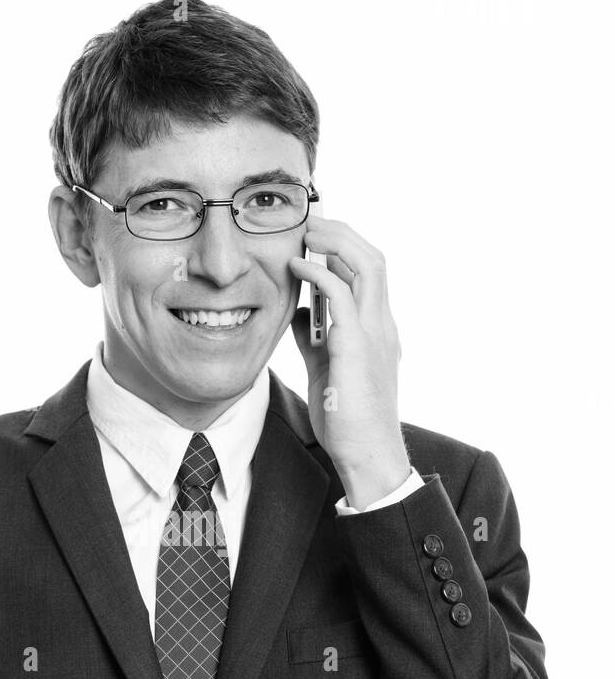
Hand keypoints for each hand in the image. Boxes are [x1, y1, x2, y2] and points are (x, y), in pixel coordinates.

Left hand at [288, 220, 409, 509]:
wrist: (367, 455)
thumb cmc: (347, 419)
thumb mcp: (325, 368)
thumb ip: (315, 338)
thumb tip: (298, 313)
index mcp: (377, 329)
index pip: (369, 272)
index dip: (344, 247)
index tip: (314, 236)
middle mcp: (382, 324)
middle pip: (373, 257)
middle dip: (341, 232)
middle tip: (308, 223)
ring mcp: (375, 333)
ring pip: (366, 265)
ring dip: (334, 242)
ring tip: (304, 232)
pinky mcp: (358, 347)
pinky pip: (342, 296)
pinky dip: (319, 273)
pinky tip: (295, 267)